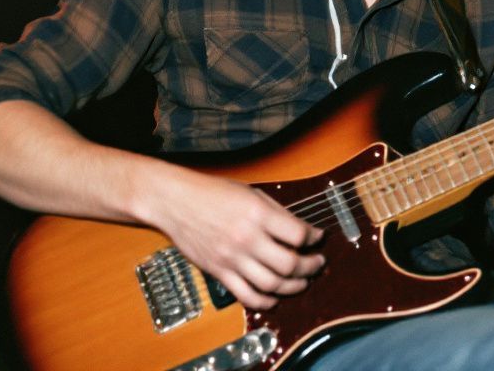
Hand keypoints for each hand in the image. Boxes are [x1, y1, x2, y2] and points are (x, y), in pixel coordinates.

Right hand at [150, 170, 324, 310]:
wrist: (176, 202)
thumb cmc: (212, 193)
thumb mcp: (250, 192)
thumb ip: (276, 212)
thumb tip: (301, 230)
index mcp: (258, 214)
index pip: (298, 234)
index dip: (313, 238)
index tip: (317, 238)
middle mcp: (247, 238)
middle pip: (289, 264)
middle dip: (310, 267)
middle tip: (317, 264)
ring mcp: (232, 258)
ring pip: (272, 284)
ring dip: (294, 287)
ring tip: (302, 282)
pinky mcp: (219, 272)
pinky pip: (247, 295)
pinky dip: (265, 301)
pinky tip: (275, 297)